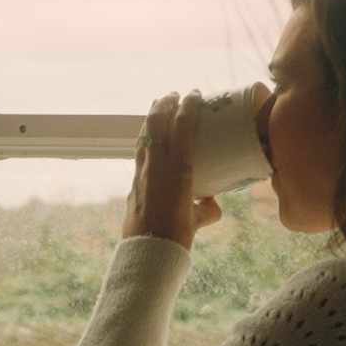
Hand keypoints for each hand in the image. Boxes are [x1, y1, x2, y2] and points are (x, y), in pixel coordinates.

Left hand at [121, 90, 221, 248]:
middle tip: (173, 95)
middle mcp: (157, 165)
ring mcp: (142, 173)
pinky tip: (147, 139)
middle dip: (164, 104)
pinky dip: (144, 140)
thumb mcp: (198, 219)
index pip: (182, 125)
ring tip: (157, 107)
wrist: (146, 253)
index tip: (194, 93)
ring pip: (143, 135)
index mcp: (178, 168)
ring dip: (150, 118)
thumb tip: (212, 203)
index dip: (188, 105)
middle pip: (156, 122)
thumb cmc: (176, 237)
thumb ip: (207, 208)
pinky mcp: (133, 184)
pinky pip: (139, 153)